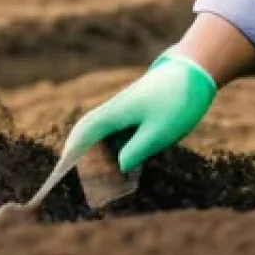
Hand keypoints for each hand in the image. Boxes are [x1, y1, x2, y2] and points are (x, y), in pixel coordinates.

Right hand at [62, 49, 217, 171]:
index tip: (58, 175)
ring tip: (105, 182)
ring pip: (106, 135)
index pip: (83, 136)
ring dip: (103, 155)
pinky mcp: (140, 110)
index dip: (69, 156)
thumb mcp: (158, 133)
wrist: (196, 68)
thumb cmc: (178, 100)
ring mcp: (128, 109)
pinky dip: (119, 148)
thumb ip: (135, 153)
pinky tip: (127, 166)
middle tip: (84, 186)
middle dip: (84, 159)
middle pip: (90, 136)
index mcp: (115, 114)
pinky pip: (121, 132)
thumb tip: (117, 167)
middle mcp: (117, 110)